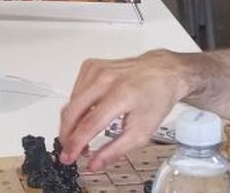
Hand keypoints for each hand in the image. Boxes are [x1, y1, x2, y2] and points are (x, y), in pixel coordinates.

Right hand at [58, 50, 189, 170]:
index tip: (69, 157)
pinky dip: (77, 108)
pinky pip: (74, 92)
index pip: (89, 124)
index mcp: (121, 95)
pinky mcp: (90, 66)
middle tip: (69, 151)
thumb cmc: (156, 98)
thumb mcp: (142, 132)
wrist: (162, 73)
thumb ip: (115, 150)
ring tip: (83, 137)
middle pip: (73, 112)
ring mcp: (96, 70)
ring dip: (72, 124)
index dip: (76, 144)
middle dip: (67, 136)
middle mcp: (106, 79)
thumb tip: (94, 164)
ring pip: (71, 103)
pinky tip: (87, 115)